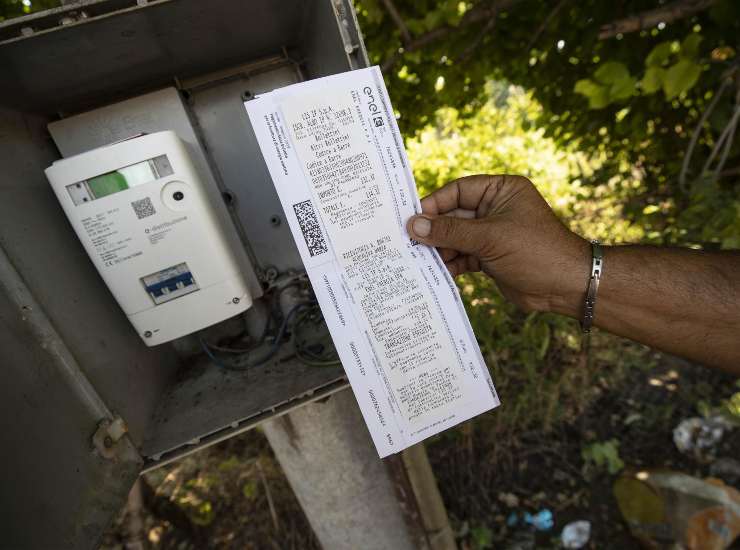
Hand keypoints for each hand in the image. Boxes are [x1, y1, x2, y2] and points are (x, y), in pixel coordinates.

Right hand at [406, 174, 588, 315]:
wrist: (566, 286)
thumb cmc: (536, 251)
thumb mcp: (490, 238)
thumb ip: (450, 231)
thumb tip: (414, 225)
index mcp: (501, 191)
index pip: (458, 191)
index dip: (434, 204)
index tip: (411, 218)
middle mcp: (495, 209)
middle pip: (453, 215)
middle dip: (433, 230)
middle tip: (406, 242)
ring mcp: (492, 234)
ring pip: (456, 238)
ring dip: (439, 249)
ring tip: (416, 259)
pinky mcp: (490, 256)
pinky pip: (463, 256)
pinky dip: (450, 264)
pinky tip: (434, 272)